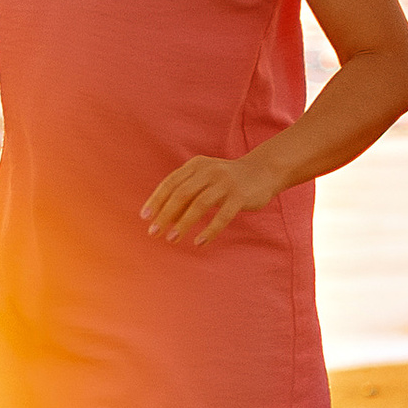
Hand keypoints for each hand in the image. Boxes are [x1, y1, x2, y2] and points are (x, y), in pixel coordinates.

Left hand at [141, 151, 277, 247]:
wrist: (263, 171)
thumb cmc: (226, 180)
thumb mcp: (204, 180)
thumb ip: (186, 195)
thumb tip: (165, 220)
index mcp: (196, 165)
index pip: (171, 182)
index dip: (156, 200)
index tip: (144, 217)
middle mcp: (209, 171)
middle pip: (182, 193)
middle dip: (165, 214)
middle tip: (154, 232)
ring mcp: (226, 183)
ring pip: (200, 204)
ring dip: (184, 223)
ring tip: (171, 239)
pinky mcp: (240, 196)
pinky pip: (223, 216)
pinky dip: (210, 230)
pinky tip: (199, 242)